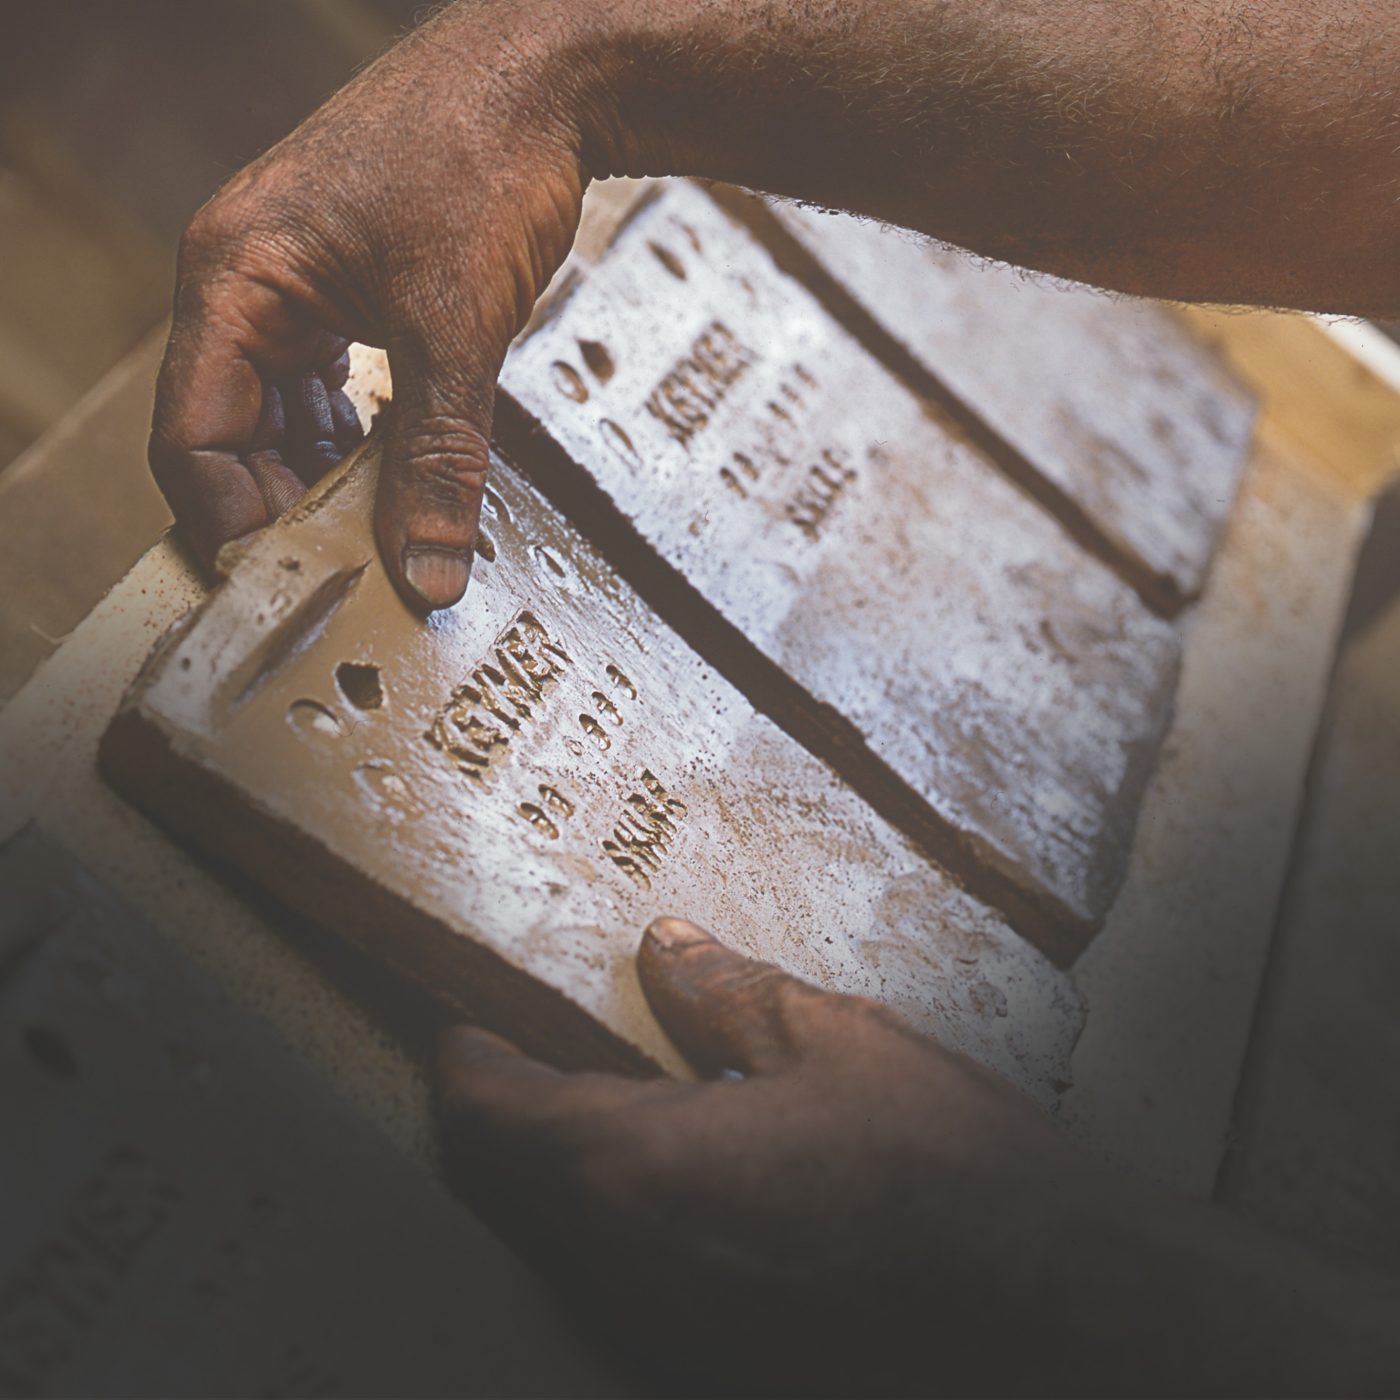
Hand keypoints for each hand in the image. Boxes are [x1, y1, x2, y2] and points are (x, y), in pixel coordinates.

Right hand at [150, 3, 602, 609]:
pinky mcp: (338, 293)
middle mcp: (244, 284)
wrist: (543, 77)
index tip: (292, 587)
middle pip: (228, 438)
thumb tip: (428, 573)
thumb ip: (439, 461)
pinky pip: (321, 392)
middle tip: (345, 579)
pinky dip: (352, 447)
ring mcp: (289, 288)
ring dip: (321, 486)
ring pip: (276, 421)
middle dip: (284, 512)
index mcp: (233, 279)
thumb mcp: (457, 329)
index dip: (234, 524)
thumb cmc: (481, 157)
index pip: (191, 438)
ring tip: (375, 544)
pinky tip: (392, 485)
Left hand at [436, 918, 1097, 1395]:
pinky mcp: (713, 1364)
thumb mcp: (832, 1040)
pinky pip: (623, 1284)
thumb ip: (727, 991)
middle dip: (503, 1117)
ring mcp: (667, 1329)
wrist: (1053, 1307)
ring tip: (603, 1106)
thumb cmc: (943, 1165)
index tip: (462, 1028)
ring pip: (560, 1240)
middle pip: (507, 1184)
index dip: (463, 1063)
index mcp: (636, 1169)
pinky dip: (617, 1226)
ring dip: (558, 1173)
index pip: (489, 1115)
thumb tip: (665, 946)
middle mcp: (626, 1266)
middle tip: (530, 1055)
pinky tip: (684, 1183)